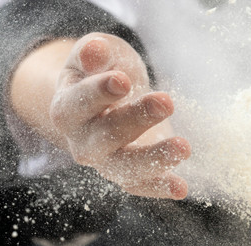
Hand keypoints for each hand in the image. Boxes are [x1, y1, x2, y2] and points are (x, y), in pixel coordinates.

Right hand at [49, 33, 190, 198]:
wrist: (112, 98)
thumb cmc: (105, 70)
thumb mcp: (100, 53)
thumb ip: (95, 52)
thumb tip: (94, 52)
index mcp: (67, 108)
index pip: (79, 102)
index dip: (100, 92)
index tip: (123, 82)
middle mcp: (82, 141)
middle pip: (105, 136)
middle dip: (136, 119)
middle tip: (166, 102)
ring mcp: (105, 162)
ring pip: (125, 167)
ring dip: (154, 159)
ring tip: (183, 147)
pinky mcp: (128, 175)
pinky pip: (141, 186)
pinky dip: (160, 188)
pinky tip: (181, 188)